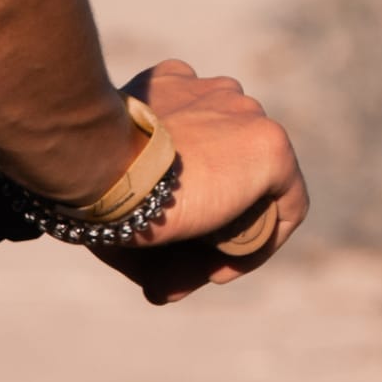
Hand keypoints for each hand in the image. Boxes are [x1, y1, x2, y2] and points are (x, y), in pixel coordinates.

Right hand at [107, 61, 308, 302]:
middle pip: (230, 161)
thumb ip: (145, 225)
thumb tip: (163, 292)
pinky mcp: (270, 148)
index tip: (176, 230)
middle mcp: (215, 93)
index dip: (194, 190)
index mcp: (174, 89)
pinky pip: (287, 204)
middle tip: (190, 256)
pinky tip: (226, 267)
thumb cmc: (94, 187)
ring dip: (236, 227)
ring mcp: (246, 115)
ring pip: (256, 183)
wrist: (102, 163)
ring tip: (208, 264)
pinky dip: (262, 243)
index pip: (201, 134)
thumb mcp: (117, 200)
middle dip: (216, 211)